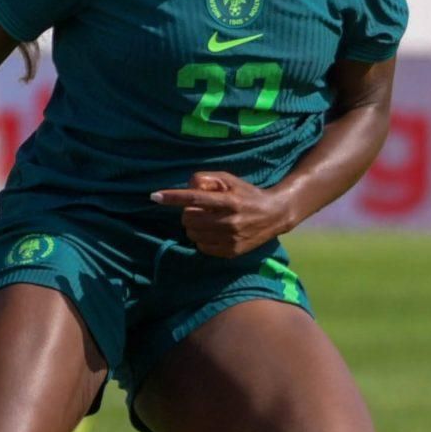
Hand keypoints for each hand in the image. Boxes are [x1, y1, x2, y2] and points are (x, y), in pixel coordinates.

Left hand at [151, 170, 290, 257]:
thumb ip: (207, 179)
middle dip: (187, 213)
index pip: (195, 198)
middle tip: (197, 210)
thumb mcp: (230, 179)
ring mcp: (231, 239)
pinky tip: (213, 232)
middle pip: (189, 219)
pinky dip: (202, 239)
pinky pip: (202, 247)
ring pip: (193, 234)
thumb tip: (187, 187)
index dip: (173, 197)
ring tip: (207, 220)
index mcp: (229, 201)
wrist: (275, 215)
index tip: (155, 196)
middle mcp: (230, 221)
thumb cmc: (247, 194)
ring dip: (194, 227)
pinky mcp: (231, 252)